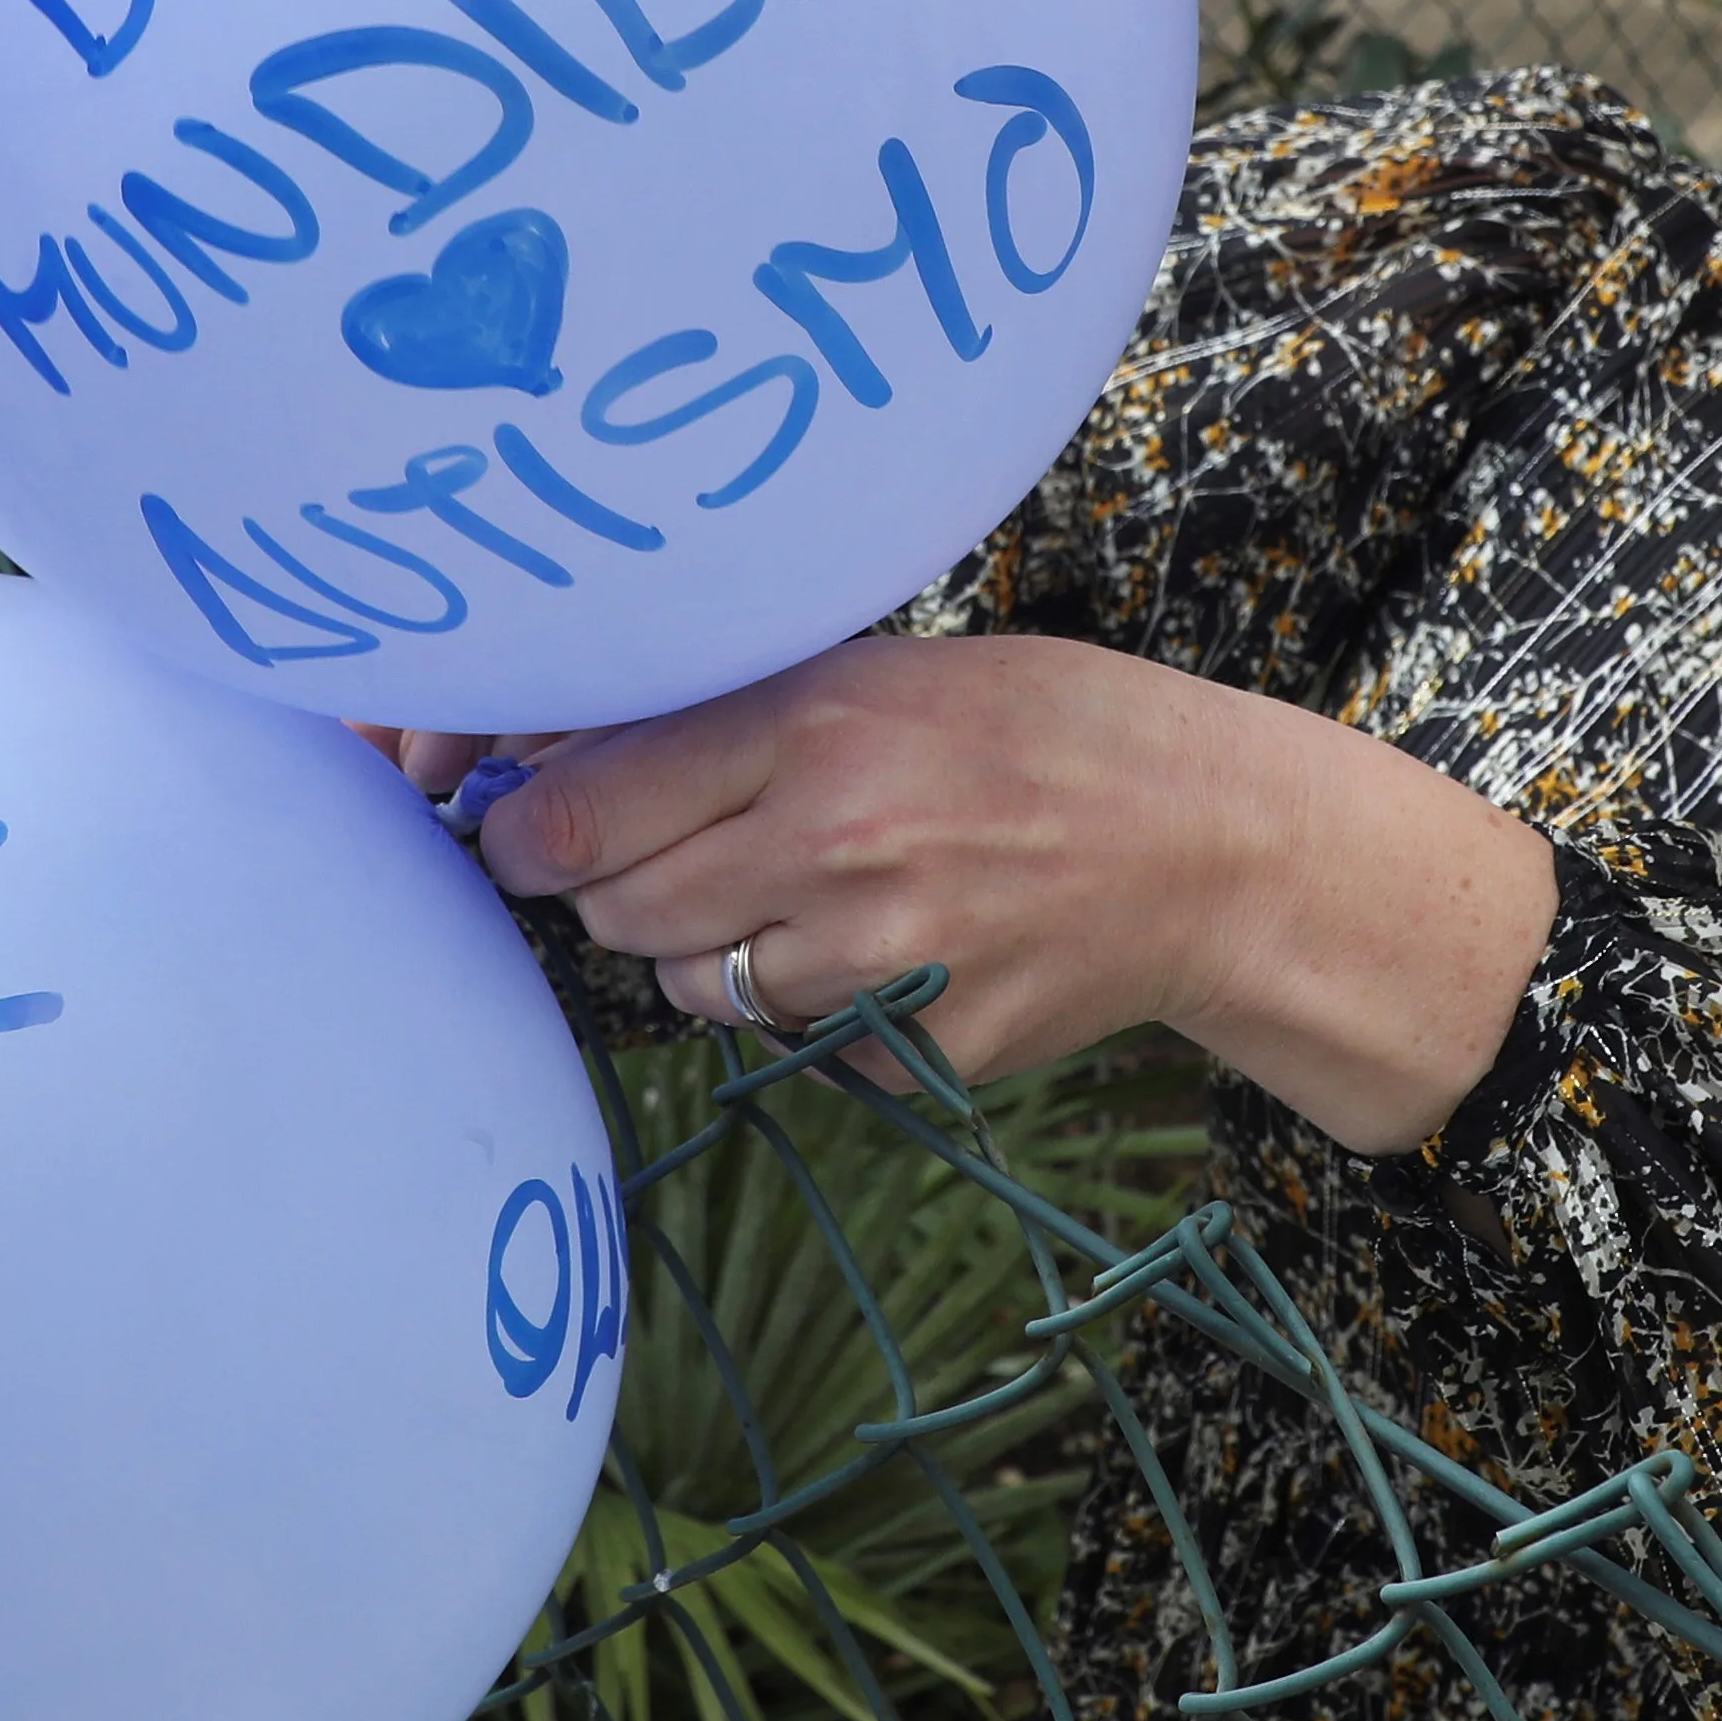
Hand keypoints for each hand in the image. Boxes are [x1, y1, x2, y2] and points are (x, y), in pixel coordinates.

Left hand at [470, 636, 1559, 1155]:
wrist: (1210, 846)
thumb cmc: (1038, 731)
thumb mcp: (885, 671)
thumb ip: (733, 712)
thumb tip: (552, 749)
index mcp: (817, 725)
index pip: (588, 806)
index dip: (524, 830)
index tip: (511, 832)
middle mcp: (836, 844)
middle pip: (622, 910)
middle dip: (610, 892)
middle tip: (652, 863)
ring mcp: (880, 960)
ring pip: (697, 987)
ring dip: (708, 953)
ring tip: (797, 895)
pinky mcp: (917, 1049)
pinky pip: (794, 1044)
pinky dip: (807, 1009)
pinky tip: (883, 948)